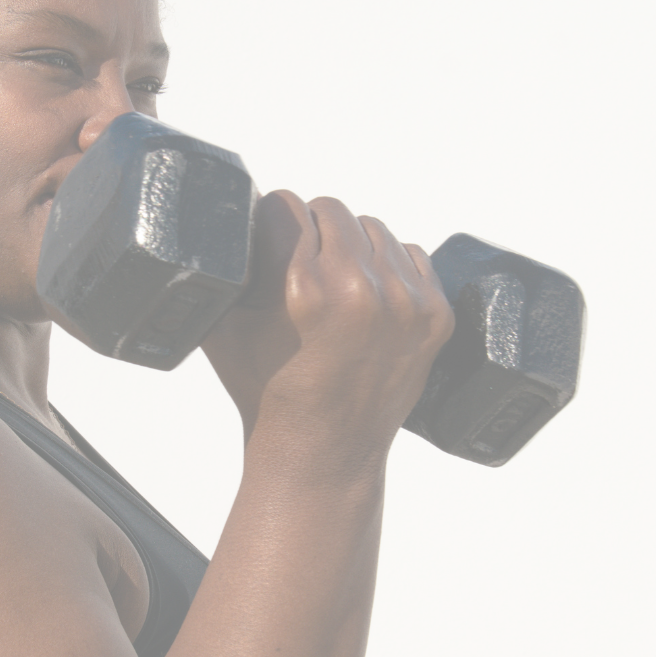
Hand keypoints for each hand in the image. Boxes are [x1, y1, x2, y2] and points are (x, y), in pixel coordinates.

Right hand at [201, 191, 454, 464]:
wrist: (322, 451)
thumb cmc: (266, 390)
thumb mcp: (222, 327)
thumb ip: (224, 268)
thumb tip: (226, 222)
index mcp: (302, 287)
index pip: (285, 206)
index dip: (271, 224)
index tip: (272, 243)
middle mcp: (357, 290)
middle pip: (330, 210)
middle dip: (311, 233)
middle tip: (302, 267)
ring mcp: (403, 303)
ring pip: (373, 228)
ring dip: (352, 247)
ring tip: (336, 286)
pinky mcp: (433, 316)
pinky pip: (411, 255)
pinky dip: (389, 270)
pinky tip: (368, 299)